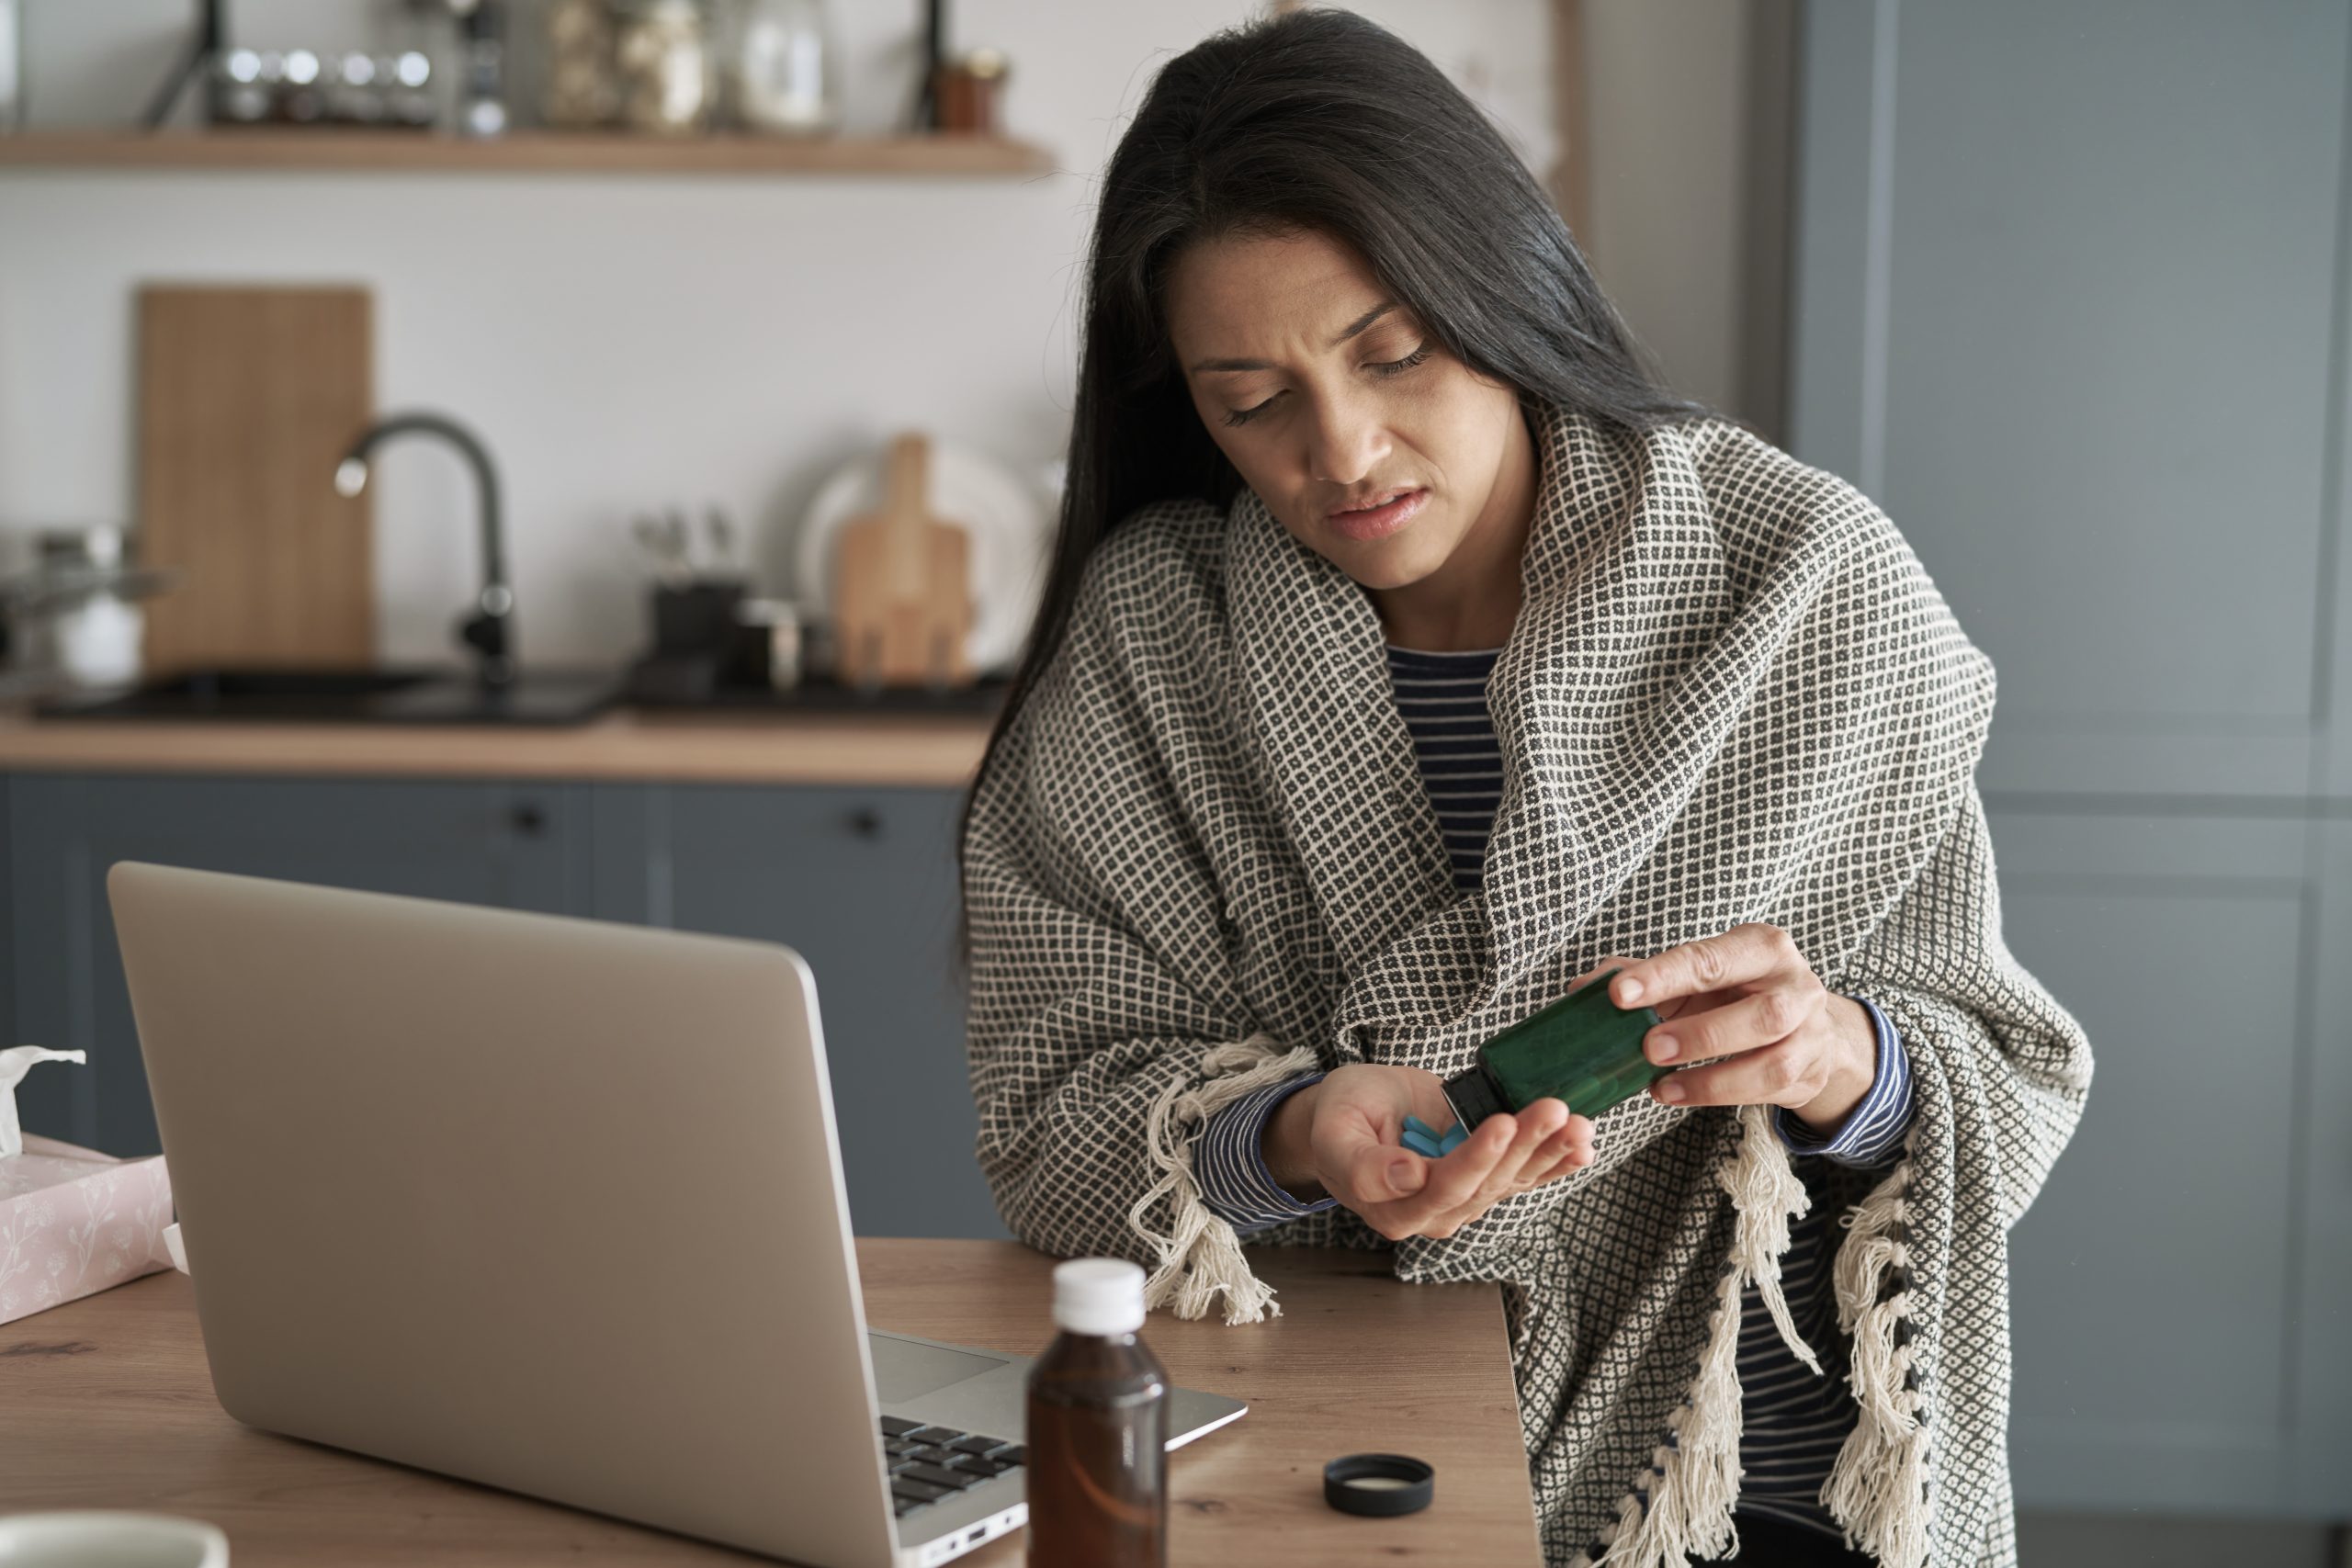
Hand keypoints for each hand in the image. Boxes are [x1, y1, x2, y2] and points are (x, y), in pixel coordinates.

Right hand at [1260, 1062, 1594, 1240]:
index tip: (1501, 1122)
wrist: (1355, 1117)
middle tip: (1554, 1109)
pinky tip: (1582, 1148)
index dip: (1477, 1157)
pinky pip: (1522, 1175)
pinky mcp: (1483, 1180)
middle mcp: (1435, 1212)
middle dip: (1525, 1144)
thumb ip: (1364, 1164)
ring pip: (1511, 1179)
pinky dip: (1555, 1162)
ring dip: (1549, 1151)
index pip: (1445, 1185)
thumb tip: (1408, 1176)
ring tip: (1578, 1124)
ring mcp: (1463, 1199)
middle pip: (1488, 1182)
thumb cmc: (1341, 1118)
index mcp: (1394, 1207)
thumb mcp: (1336, 1131)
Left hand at [1596, 923, 1876, 1134]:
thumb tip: (1581, 989)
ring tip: (1660, 1086)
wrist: (1806, 1026)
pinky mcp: (1810, 1072)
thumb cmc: (1737, 994)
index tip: (1618, 994)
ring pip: (1772, 1060)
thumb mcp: (1696, 977)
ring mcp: (1811, 1032)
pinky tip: (1679, 1094)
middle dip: (1700, 1034)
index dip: (1662, 976)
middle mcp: (1797, 985)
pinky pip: (1770, 1090)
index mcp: (1763, 947)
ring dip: (1711, 1078)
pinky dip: (1720, 1096)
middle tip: (1648, 1047)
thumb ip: (1641, 977)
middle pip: (1761, 1013)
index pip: (1709, 959)